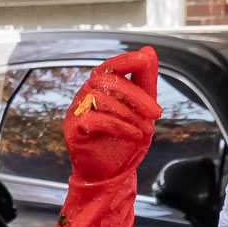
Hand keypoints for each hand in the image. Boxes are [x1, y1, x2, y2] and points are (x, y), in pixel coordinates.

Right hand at [64, 47, 161, 185]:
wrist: (110, 175)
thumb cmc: (123, 142)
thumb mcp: (142, 111)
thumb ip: (145, 82)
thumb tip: (149, 51)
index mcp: (102, 88)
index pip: (111, 66)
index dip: (126, 60)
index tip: (144, 60)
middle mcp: (86, 95)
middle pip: (107, 81)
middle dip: (136, 96)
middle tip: (156, 112)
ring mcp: (76, 110)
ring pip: (100, 98)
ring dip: (128, 114)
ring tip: (145, 130)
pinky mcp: (72, 128)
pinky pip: (93, 119)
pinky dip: (118, 125)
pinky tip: (133, 134)